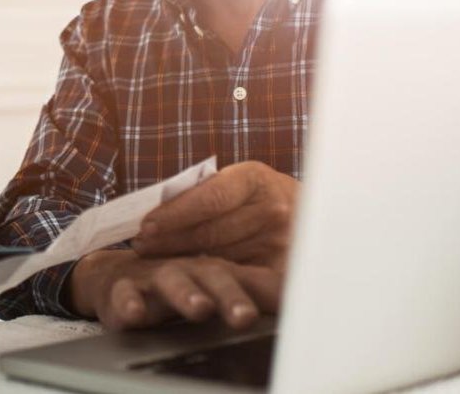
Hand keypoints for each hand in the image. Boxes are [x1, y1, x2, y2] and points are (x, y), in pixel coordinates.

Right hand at [68, 249, 280, 330]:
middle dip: (228, 294)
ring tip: (198, 308)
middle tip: (245, 316)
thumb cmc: (180, 281)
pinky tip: (136, 314)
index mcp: (217, 263)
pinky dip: (129, 303)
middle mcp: (189, 265)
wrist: (120, 277)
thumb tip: (299, 302)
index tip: (283, 304)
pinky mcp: (122, 286)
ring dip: (185, 293)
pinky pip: (124, 294)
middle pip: (211, 274)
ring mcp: (154, 273)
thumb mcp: (221, 283)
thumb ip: (258, 291)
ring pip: (171, 279)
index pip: (245, 269)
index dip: (261, 286)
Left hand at [132, 161, 297, 270]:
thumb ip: (205, 192)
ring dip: (186, 262)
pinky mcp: (286, 270)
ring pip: (222, 257)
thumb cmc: (262, 197)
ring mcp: (282, 241)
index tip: (144, 227)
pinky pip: (242, 279)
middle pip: (210, 231)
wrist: (319, 214)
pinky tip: (194, 280)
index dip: (173, 214)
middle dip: (169, 241)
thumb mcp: (240, 182)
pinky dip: (214, 279)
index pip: (207, 198)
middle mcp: (273, 208)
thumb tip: (154, 207)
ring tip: (159, 262)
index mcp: (255, 178)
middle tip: (140, 247)